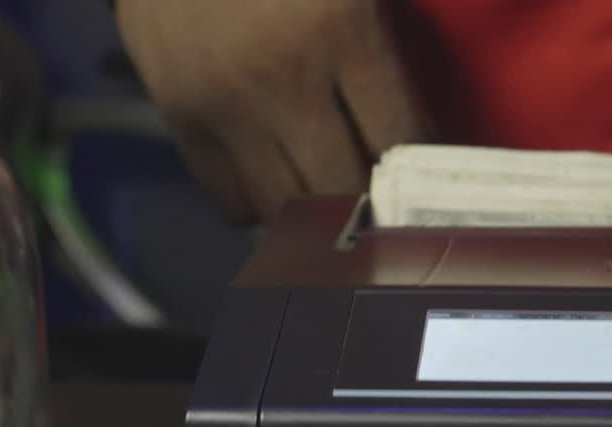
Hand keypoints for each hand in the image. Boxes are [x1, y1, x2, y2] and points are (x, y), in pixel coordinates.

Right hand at [116, 0, 431, 222]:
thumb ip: (395, 24)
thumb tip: (431, 113)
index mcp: (342, 29)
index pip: (401, 137)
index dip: (424, 172)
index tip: (434, 184)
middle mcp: (283, 79)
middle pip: (345, 188)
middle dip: (373, 208)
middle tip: (388, 208)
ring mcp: (224, 102)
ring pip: (286, 206)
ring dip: (319, 216)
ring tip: (339, 208)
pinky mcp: (177, 113)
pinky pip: (229, 195)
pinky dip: (262, 206)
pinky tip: (282, 188)